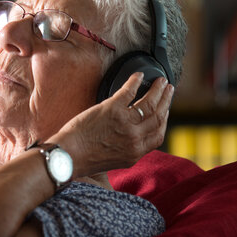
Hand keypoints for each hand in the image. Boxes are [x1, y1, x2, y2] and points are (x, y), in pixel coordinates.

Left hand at [51, 73, 173, 177]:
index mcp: (135, 152)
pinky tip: (138, 76)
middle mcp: (134, 138)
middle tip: (168, 90)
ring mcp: (125, 123)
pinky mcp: (112, 109)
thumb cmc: (85, 159)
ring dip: (157, 90)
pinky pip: (130, 91)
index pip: (159, 134)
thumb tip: (134, 138)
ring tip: (161, 81)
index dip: (164, 119)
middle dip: (166, 100)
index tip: (165, 110)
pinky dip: (136, 81)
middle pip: (158, 116)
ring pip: (149, 103)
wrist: (68, 156)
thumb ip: (128, 149)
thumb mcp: (115, 160)